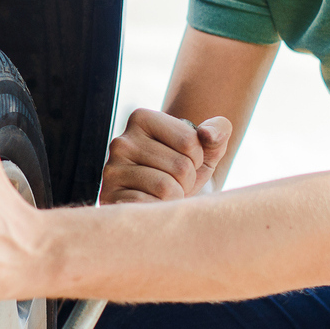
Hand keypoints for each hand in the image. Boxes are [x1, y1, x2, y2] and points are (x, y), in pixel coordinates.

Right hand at [99, 108, 231, 203]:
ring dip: (176, 196)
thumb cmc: (187, 168)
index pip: (190, 141)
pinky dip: (159, 210)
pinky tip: (152, 204)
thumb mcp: (209, 147)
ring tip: (166, 193)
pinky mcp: (109, 197)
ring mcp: (112, 170)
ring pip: (166, 187)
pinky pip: (148, 206)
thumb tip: (207, 134)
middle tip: (176, 181)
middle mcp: (121, 141)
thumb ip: (219, 130)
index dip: (198, 157)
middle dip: (188, 179)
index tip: (186, 160)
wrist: (166, 199)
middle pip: (181, 166)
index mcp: (141, 118)